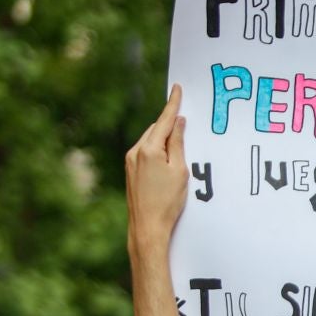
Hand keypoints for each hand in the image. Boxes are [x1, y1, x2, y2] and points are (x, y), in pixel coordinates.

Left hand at [126, 85, 188, 253]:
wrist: (147, 226)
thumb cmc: (167, 202)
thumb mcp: (180, 171)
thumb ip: (178, 144)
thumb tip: (178, 123)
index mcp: (149, 149)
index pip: (164, 120)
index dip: (173, 104)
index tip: (177, 89)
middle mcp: (135, 151)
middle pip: (156, 129)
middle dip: (169, 124)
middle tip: (185, 122)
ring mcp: (130, 161)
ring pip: (149, 140)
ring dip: (163, 139)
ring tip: (178, 149)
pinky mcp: (129, 170)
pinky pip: (144, 151)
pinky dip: (156, 149)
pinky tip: (166, 159)